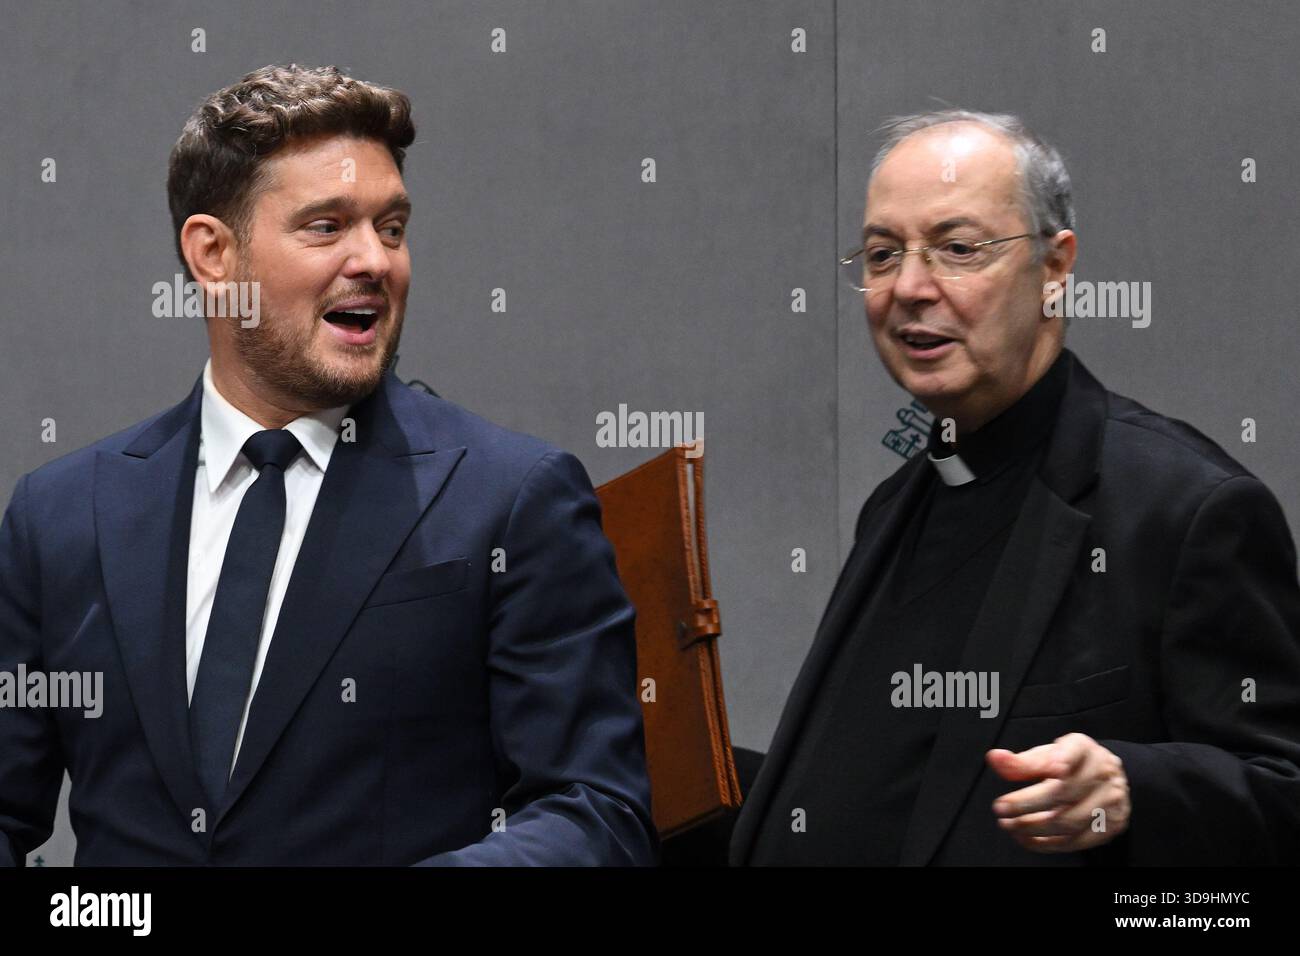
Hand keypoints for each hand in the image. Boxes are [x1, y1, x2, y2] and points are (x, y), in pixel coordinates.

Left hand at [986, 733, 1129, 851]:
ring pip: (1070, 821)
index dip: (1065, 758)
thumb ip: (1021, 761)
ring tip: (1010, 825)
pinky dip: (1047, 844)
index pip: (1076, 750)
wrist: (1105, 780)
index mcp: (1084, 748)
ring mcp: (1110, 801)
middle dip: (1028, 803)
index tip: (1054, 767)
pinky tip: (1027, 838)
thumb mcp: (1047, 755)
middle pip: (1065, 792)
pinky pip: (1076, 841)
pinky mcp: (1110, 825)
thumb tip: (994, 758)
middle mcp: (1102, 773)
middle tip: (1001, 809)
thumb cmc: (1071, 765)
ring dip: (1034, 827)